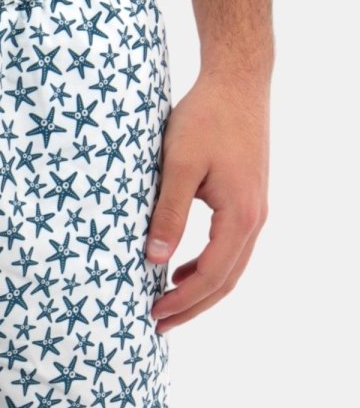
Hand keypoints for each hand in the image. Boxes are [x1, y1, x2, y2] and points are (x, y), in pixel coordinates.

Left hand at [147, 70, 269, 332]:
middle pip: (226, 280)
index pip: (213, 275)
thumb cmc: (205, 118)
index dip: (184, 300)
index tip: (153, 313)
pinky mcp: (246, 200)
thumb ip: (168, 213)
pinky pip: (229, 247)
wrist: (236, 83)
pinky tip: (181, 269)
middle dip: (192, 306)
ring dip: (200, 289)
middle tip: (157, 324)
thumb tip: (155, 259)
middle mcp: (254, 218)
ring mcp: (254, 210)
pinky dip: (207, 266)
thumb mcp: (178, 165)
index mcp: (241, 215)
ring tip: (167, 304)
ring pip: (230, 266)